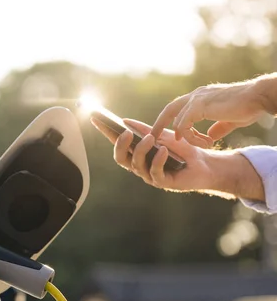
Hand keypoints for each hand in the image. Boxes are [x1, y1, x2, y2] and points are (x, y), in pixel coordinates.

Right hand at [92, 117, 216, 192]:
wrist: (204, 163)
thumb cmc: (183, 150)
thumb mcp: (163, 134)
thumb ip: (146, 130)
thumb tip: (125, 121)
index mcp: (138, 154)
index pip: (118, 143)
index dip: (106, 132)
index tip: (96, 118)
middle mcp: (140, 166)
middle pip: (121, 159)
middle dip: (120, 146)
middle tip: (126, 133)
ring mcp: (150, 175)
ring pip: (136, 165)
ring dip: (142, 151)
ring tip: (151, 139)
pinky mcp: (163, 182)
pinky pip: (154, 173)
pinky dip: (157, 161)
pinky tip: (162, 151)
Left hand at [151, 79, 267, 144]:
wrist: (258, 98)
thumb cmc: (248, 107)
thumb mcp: (229, 121)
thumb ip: (217, 128)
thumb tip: (210, 135)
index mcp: (201, 97)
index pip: (179, 107)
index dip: (171, 120)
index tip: (169, 135)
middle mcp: (196, 95)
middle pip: (170, 109)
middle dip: (160, 125)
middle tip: (153, 139)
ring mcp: (197, 99)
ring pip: (179, 123)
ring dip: (189, 139)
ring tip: (205, 145)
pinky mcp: (199, 106)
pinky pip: (185, 127)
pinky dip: (193, 139)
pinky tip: (208, 143)